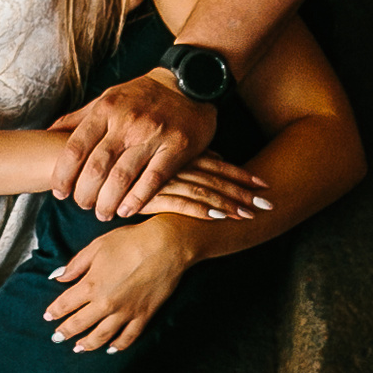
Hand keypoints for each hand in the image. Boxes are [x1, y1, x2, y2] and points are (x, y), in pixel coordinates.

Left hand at [43, 218, 198, 353]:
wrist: (165, 246)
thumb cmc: (129, 241)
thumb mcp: (96, 246)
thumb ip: (75, 265)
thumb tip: (57, 277)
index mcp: (92, 285)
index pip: (66, 304)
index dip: (55, 312)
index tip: (48, 317)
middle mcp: (106, 303)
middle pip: (80, 323)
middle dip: (65, 332)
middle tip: (56, 338)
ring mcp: (126, 312)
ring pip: (102, 336)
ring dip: (88, 344)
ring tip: (78, 349)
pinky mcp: (143, 316)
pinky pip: (129, 337)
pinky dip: (118, 345)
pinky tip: (111, 348)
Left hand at [50, 69, 219, 220]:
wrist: (190, 82)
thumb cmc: (143, 94)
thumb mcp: (108, 97)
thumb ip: (79, 117)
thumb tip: (49, 132)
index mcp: (106, 110)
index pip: (76, 148)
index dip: (63, 174)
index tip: (58, 192)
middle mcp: (126, 123)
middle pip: (97, 167)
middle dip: (85, 192)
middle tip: (81, 205)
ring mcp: (152, 136)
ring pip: (122, 177)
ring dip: (108, 201)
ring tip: (102, 214)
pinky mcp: (176, 148)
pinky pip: (153, 179)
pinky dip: (137, 199)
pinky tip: (126, 211)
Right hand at [142, 151, 272, 221]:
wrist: (105, 175)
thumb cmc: (141, 165)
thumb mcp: (168, 155)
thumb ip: (194, 156)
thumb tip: (218, 156)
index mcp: (183, 155)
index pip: (219, 164)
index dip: (242, 174)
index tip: (264, 184)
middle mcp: (176, 166)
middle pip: (216, 179)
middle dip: (242, 193)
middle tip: (266, 205)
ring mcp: (163, 181)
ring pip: (201, 192)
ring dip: (226, 204)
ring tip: (247, 216)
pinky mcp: (150, 197)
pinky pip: (179, 204)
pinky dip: (199, 210)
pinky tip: (217, 217)